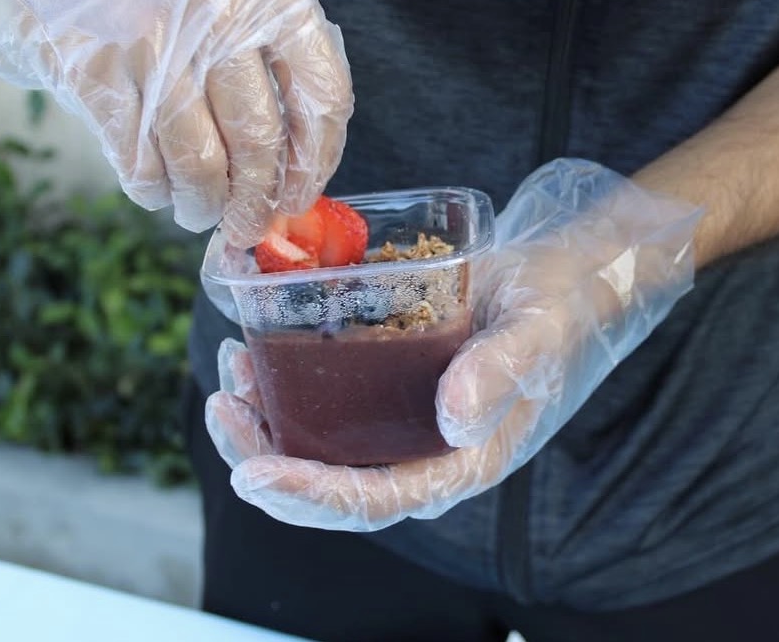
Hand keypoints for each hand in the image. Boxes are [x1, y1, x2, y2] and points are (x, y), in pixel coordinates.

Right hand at [0, 0, 353, 244]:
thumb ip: (274, 45)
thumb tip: (296, 156)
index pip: (320, 94)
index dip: (316, 160)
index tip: (302, 193)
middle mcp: (218, 13)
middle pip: (258, 141)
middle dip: (257, 203)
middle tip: (250, 225)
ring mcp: (154, 45)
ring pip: (199, 164)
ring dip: (205, 207)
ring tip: (202, 213)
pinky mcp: (95, 72)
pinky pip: (138, 161)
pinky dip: (153, 192)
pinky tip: (158, 190)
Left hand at [206, 159, 701, 530]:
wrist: (556, 279)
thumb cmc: (553, 307)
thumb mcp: (536, 330)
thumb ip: (500, 371)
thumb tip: (455, 422)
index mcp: (461, 460)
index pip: (373, 500)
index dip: (310, 496)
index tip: (254, 473)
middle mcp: (421, 454)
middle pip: (327, 486)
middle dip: (263, 460)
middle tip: (223, 408)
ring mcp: (398, 425)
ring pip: (314, 449)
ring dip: (262, 424)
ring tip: (231, 373)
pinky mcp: (382, 391)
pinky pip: (320, 407)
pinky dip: (279, 389)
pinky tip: (252, 352)